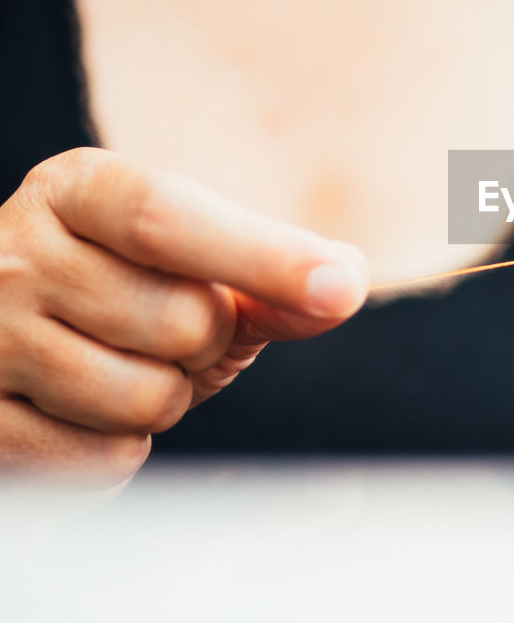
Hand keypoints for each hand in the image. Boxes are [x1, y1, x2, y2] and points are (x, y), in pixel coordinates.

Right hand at [0, 148, 367, 485]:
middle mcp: (12, 252)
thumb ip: (272, 277)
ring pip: (148, 398)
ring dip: (167, 398)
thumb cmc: (121, 296)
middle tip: (166, 333)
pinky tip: (87, 414)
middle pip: (183, 320)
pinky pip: (105, 459)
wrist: (12, 351)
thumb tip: (343, 282)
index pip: (168, 218)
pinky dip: (120, 450)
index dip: (264, 256)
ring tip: (123, 368)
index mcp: (77, 191)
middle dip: (209, 342)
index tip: (342, 287)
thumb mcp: (193, 270)